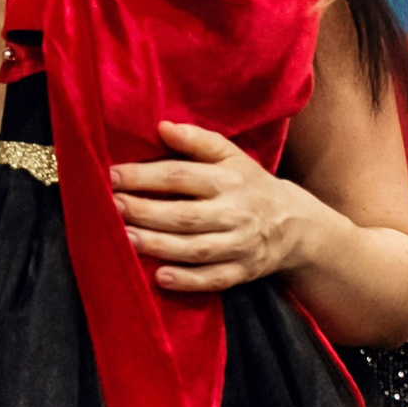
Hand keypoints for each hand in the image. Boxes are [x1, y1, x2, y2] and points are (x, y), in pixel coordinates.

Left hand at [110, 121, 324, 291]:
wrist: (296, 224)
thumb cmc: (249, 183)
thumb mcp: (229, 155)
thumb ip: (196, 140)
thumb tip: (162, 126)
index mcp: (227, 180)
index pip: (180, 176)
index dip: (144, 176)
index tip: (111, 175)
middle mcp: (234, 213)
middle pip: (185, 215)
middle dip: (145, 212)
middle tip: (113, 207)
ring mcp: (239, 245)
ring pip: (196, 249)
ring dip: (159, 246)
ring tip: (125, 238)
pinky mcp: (243, 272)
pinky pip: (214, 279)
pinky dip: (188, 280)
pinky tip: (160, 277)